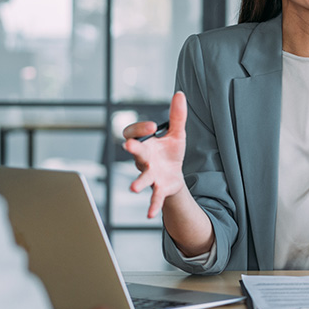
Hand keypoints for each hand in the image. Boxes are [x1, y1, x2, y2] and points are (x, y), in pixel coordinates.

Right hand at [123, 91, 187, 218]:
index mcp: (145, 144)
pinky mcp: (159, 188)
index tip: (153, 127)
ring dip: (138, 182)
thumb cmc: (170, 153)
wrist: (175, 176)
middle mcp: (144, 159)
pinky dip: (152, 205)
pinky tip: (149, 214)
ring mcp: (150, 175)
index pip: (133, 133)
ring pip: (142, 178)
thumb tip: (180, 93)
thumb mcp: (176, 134)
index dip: (140, 129)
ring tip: (134, 188)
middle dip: (133, 149)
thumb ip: (177, 116)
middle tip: (129, 146)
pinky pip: (154, 197)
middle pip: (136, 153)